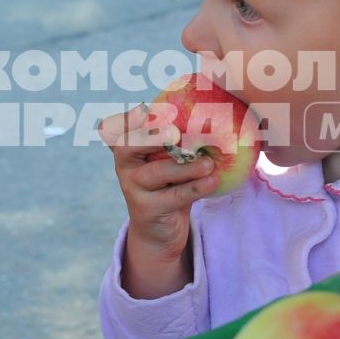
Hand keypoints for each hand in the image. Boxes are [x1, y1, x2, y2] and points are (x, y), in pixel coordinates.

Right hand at [100, 103, 217, 296]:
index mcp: (129, 148)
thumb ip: (183, 142)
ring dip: (185, 167)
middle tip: (176, 132)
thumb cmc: (169, 185)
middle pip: (128, 146)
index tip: (145, 109)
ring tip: (208, 164)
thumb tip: (217, 116)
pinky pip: (174, 196)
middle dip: (152, 136)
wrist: (159, 229)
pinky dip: (196, 187)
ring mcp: (133, 188)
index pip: (122, 128)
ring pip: (158, 172)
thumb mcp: (171, 162)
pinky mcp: (146, 209)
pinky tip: (213, 180)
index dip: (129, 119)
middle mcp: (125, 166)